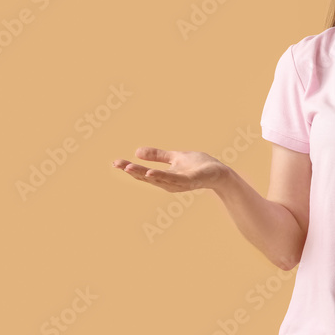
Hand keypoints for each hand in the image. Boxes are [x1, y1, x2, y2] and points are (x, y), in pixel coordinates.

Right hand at [112, 147, 227, 192]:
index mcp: (164, 176)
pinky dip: (161, 177)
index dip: (129, 168)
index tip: (115, 162)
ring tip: (129, 167)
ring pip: (157, 178)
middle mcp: (168, 182)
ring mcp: (178, 183)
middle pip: (146, 177)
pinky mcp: (189, 181)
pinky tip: (150, 173)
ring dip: (142, 174)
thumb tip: (136, 151)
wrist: (219, 172)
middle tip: (116, 163)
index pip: (143, 173)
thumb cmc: (199, 165)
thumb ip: (158, 156)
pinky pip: (173, 179)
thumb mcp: (175, 157)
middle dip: (131, 170)